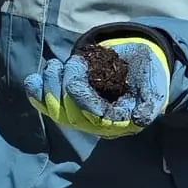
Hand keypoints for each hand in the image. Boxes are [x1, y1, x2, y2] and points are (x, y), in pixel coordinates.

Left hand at [24, 35, 169, 137]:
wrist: (139, 64)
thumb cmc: (147, 73)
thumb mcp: (154, 83)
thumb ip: (150, 100)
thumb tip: (140, 119)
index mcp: (120, 121)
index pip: (95, 118)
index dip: (82, 100)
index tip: (74, 80)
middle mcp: (98, 124)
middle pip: (72, 116)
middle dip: (62, 89)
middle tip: (67, 62)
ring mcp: (82, 116)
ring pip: (57, 111)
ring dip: (49, 87)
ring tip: (54, 64)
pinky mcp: (68, 106)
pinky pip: (47, 106)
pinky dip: (37, 93)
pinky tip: (32, 80)